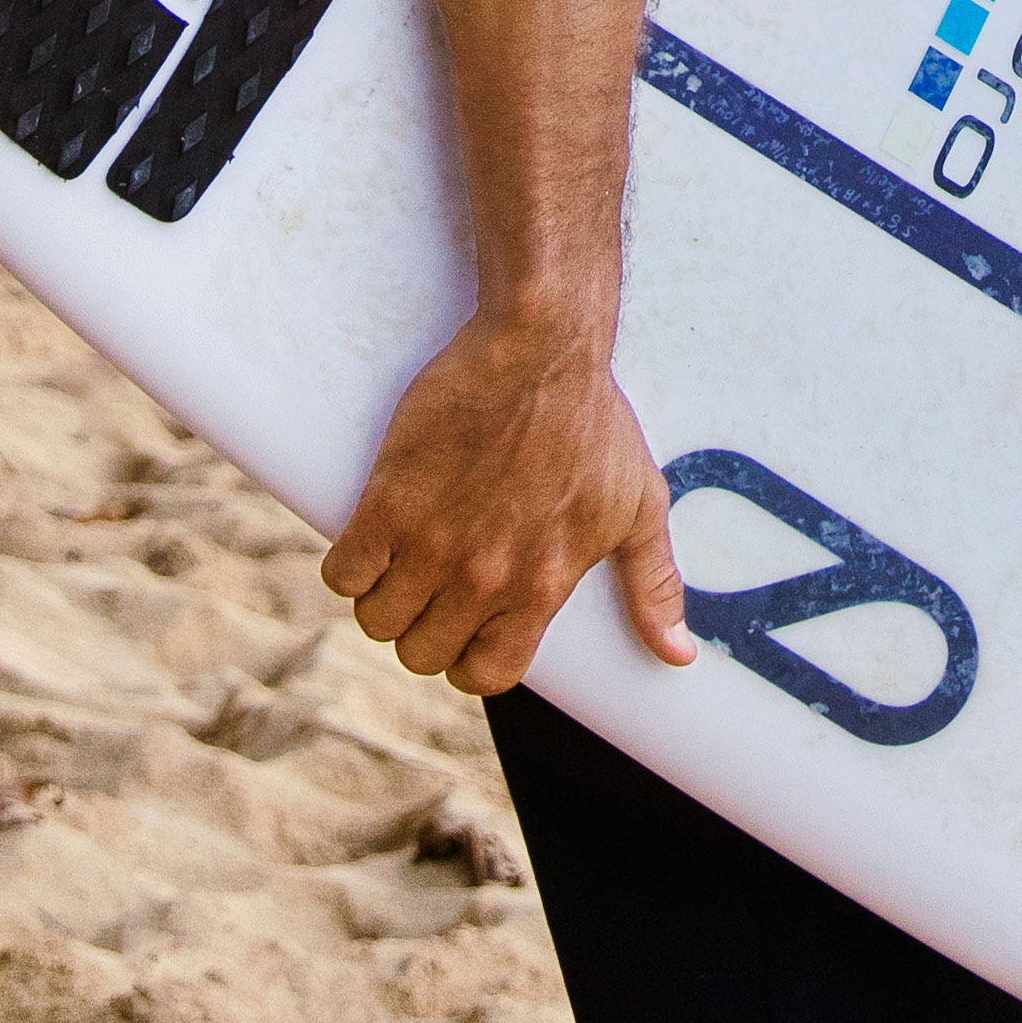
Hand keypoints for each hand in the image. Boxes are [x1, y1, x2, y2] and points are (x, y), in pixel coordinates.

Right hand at [323, 308, 694, 697]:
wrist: (540, 347)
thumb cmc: (592, 420)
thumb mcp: (638, 505)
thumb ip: (655, 585)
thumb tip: (677, 655)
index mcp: (542, 586)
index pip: (486, 675)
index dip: (470, 659)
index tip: (466, 627)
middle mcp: (485, 579)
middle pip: (422, 654)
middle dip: (422, 630)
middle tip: (430, 587)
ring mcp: (433, 544)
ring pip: (377, 622)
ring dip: (382, 601)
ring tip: (398, 563)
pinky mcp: (388, 504)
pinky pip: (344, 575)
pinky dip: (348, 568)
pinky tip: (368, 542)